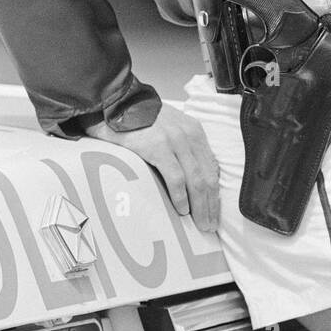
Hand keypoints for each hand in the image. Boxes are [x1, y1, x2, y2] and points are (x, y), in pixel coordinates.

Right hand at [84, 102, 219, 233]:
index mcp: (194, 131)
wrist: (115, 103)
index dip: (215, 192)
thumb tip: (191, 179)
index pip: (212, 167)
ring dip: (200, 206)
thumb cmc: (139, 120)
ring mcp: (175, 140)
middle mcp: (189, 135)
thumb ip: (182, 148)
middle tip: (210, 226)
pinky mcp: (158, 147)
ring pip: (196, 180)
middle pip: (208, 177)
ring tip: (200, 224)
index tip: (214, 212)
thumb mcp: (169, 129)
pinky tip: (182, 210)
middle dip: (211, 205)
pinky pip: (176, 178)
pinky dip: (181, 197)